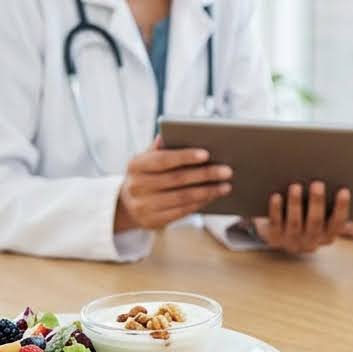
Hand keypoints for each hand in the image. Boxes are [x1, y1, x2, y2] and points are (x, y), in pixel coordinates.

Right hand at [114, 137, 231, 231]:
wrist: (126, 205)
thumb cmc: (144, 176)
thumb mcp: (145, 160)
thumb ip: (159, 147)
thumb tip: (169, 131)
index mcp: (136, 165)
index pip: (163, 159)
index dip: (185, 156)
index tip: (206, 154)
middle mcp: (138, 186)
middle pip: (177, 179)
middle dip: (205, 174)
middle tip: (226, 170)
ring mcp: (144, 205)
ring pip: (182, 197)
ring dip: (207, 191)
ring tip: (225, 185)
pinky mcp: (154, 221)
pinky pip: (182, 211)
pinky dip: (200, 203)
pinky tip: (213, 196)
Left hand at [252, 181, 350, 253]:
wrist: (278, 235)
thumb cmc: (304, 216)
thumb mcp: (316, 213)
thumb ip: (324, 202)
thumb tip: (328, 174)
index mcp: (327, 236)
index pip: (338, 223)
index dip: (342, 208)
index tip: (344, 190)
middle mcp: (311, 241)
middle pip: (315, 222)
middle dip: (317, 202)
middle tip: (317, 184)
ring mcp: (292, 242)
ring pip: (295, 223)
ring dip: (295, 204)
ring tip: (295, 186)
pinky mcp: (275, 239)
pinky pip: (275, 224)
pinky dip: (276, 210)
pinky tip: (276, 196)